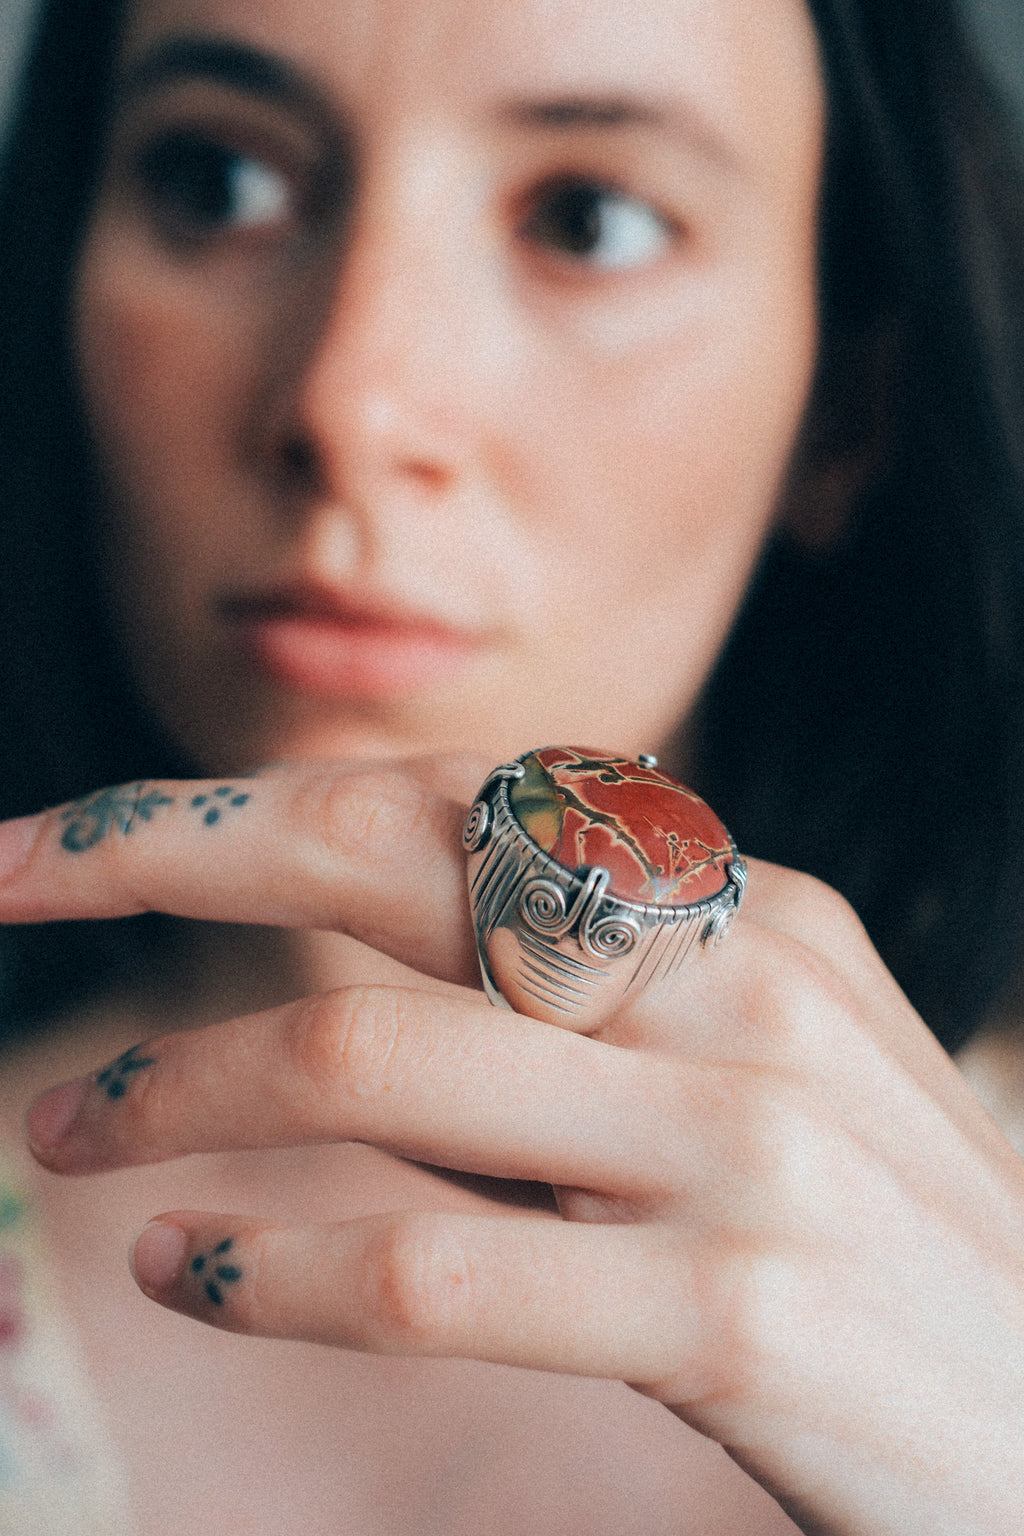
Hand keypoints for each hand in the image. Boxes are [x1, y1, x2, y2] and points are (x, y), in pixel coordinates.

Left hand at [2, 760, 1023, 1535]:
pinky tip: (189, 1274)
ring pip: (377, 1059)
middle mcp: (739, 984)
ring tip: (69, 1135)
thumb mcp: (750, 1070)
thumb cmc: (876, 1244)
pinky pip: (439, 1269)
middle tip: (2, 887)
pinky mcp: (740, 1310)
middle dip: (160, 855)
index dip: (235, 803)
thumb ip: (587, 997)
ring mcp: (744, 1141)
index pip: (444, 799)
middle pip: (388, 864)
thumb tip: (378, 940)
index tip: (74, 838)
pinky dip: (276, 1268)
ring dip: (178, 1083)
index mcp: (743, 907)